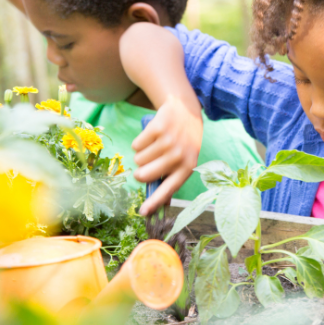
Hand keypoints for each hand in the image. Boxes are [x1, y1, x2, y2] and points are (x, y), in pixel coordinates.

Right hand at [132, 94, 202, 215]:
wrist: (185, 112)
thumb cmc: (183, 142)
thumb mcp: (184, 160)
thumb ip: (170, 178)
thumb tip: (155, 203)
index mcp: (187, 168)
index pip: (168, 189)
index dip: (154, 202)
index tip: (143, 212)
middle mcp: (178, 156)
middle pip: (144, 175)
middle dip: (140, 171)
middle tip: (149, 162)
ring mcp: (168, 142)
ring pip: (138, 160)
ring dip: (142, 154)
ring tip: (156, 145)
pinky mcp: (157, 129)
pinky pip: (136, 145)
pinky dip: (140, 142)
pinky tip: (153, 136)